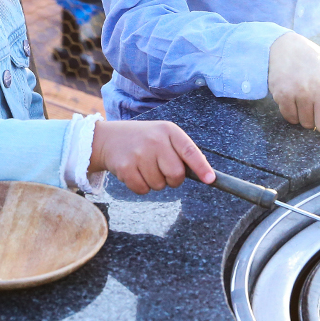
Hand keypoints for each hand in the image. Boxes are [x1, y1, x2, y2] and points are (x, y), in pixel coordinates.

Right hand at [89, 120, 214, 194]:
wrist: (108, 138)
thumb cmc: (144, 140)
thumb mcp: (163, 136)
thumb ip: (182, 151)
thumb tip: (206, 174)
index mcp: (168, 130)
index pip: (189, 151)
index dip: (201, 167)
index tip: (210, 179)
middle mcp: (155, 140)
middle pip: (176, 174)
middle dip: (173, 179)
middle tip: (164, 171)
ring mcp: (139, 154)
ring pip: (159, 185)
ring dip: (155, 182)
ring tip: (145, 166)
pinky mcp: (125, 168)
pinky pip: (143, 190)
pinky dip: (141, 186)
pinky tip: (135, 172)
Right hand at [267, 32, 319, 134]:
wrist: (288, 48)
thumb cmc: (318, 65)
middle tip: (319, 106)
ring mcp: (301, 91)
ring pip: (307, 125)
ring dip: (307, 117)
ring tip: (306, 98)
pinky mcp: (283, 94)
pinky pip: (292, 119)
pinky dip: (293, 114)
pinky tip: (294, 98)